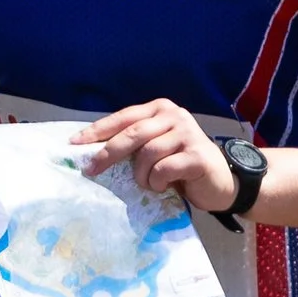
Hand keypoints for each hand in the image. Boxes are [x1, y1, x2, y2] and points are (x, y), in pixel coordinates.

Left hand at [74, 99, 235, 212]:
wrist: (222, 181)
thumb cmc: (182, 166)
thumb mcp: (156, 148)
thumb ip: (135, 144)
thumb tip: (93, 152)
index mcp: (160, 109)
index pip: (123, 117)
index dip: (98, 130)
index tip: (75, 143)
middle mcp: (174, 115)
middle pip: (132, 133)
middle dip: (107, 153)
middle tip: (91, 170)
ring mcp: (188, 133)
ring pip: (147, 154)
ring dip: (141, 175)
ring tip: (148, 184)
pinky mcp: (197, 155)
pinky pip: (164, 169)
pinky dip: (157, 182)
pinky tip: (164, 187)